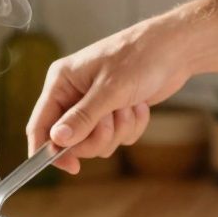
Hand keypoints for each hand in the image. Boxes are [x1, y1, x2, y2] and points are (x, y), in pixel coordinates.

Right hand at [27, 16, 195, 172]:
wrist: (176, 49)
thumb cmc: (140, 57)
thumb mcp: (110, 90)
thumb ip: (82, 117)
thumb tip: (57, 140)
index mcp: (61, 82)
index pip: (40, 125)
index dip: (49, 150)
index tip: (71, 167)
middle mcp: (73, 94)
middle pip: (71, 140)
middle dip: (96, 136)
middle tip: (112, 121)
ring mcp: (94, 104)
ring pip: (96, 142)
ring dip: (118, 131)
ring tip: (130, 106)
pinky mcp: (113, 112)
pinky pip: (116, 138)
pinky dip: (131, 127)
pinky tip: (140, 106)